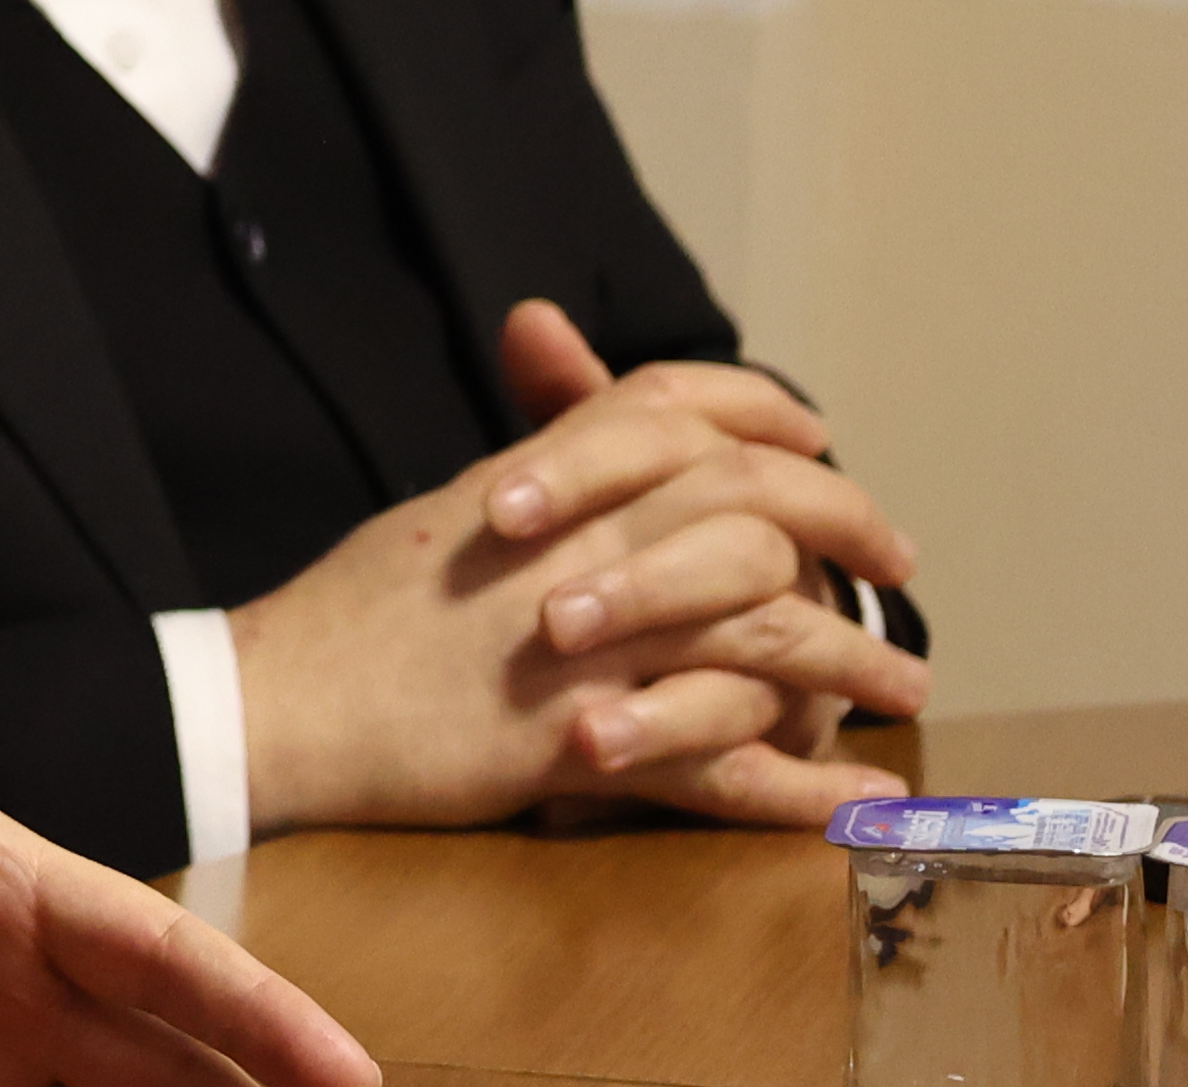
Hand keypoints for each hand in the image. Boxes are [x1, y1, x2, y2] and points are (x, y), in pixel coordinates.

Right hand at [231, 302, 927, 835]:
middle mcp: (577, 541)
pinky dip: (794, 785)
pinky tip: (847, 797)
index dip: (765, 413)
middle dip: (846, 526)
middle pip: (751, 503)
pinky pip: (717, 762)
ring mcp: (583, 642)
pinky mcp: (577, 739)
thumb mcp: (447, 505)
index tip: (818, 440)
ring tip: (904, 688)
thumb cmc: (357, 612)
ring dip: (850, 659)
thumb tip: (574, 389)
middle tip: (896, 562)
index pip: (678, 405)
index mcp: (542, 476)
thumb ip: (532, 454)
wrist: (283, 698)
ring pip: (761, 630)